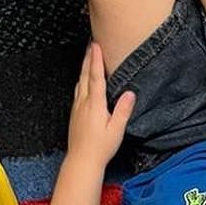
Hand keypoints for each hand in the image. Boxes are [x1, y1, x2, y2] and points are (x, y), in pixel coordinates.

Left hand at [66, 42, 134, 167]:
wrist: (82, 161)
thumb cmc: (100, 148)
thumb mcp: (116, 130)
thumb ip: (123, 111)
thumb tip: (130, 94)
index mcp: (94, 104)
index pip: (96, 77)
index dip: (97, 60)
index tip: (96, 45)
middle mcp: (83, 103)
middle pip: (85, 75)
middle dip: (89, 58)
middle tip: (91, 44)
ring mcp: (77, 107)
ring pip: (80, 81)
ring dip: (84, 67)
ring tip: (88, 57)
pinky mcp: (75, 113)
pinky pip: (77, 91)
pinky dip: (81, 80)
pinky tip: (82, 80)